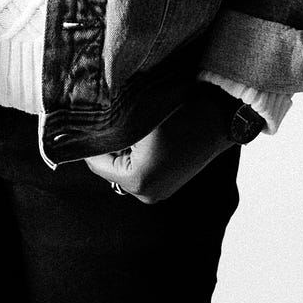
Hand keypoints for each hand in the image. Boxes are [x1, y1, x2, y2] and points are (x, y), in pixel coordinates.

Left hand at [84, 82, 236, 203]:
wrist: (222, 110)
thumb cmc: (180, 107)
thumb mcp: (138, 114)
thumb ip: (108, 125)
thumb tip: (80, 125)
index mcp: (138, 180)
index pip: (94, 159)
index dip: (92, 136)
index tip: (93, 116)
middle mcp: (147, 194)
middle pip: (108, 165)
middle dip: (108, 142)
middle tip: (117, 116)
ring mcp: (159, 192)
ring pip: (122, 166)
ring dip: (122, 146)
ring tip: (136, 123)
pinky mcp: (168, 185)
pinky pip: (138, 168)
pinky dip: (136, 152)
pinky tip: (148, 133)